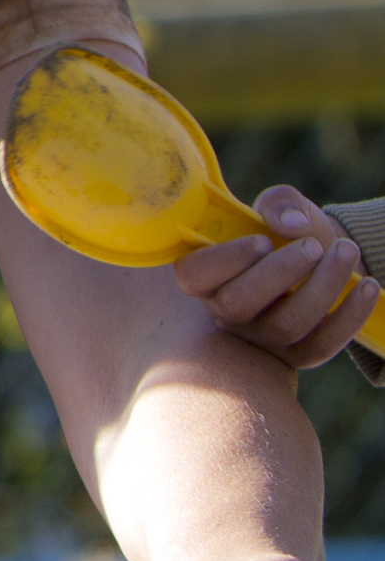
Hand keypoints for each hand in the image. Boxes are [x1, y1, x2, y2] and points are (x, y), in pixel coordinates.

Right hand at [176, 185, 377, 369]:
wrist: (318, 265)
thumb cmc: (287, 234)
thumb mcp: (279, 210)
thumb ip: (280, 204)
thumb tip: (290, 223)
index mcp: (206, 275)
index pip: (192, 276)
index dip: (224, 260)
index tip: (261, 240)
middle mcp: (226, 312)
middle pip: (239, 304)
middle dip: (280, 272)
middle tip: (312, 245)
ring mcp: (262, 339)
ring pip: (285, 324)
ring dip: (322, 287)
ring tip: (346, 251)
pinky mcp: (298, 356)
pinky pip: (322, 344)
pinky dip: (349, 315)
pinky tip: (368, 287)